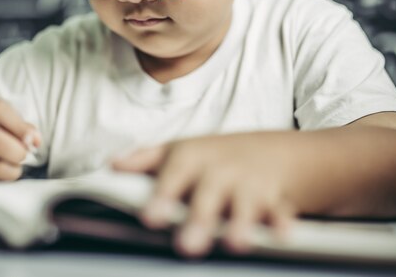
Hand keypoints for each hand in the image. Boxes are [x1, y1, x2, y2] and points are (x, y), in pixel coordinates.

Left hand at [112, 134, 295, 257]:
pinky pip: (280, 211)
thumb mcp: (181, 150)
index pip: (173, 176)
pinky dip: (282, 222)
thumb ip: (146, 159)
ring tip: (236, 243)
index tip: (150, 218)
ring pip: (246, 203)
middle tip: (187, 246)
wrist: (273, 151)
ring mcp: (249, 184)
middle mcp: (220, 171)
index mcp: (192, 159)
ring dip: (242, 222)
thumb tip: (113, 165)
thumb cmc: (217, 156)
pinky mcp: (276, 199)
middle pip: (209, 193)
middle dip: (200, 218)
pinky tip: (281, 234)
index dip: (162, 196)